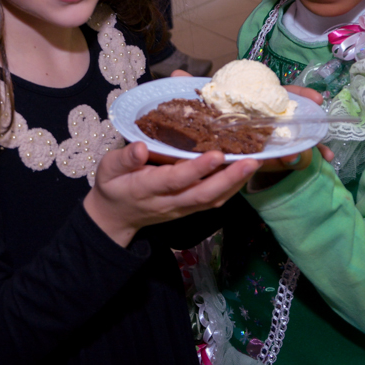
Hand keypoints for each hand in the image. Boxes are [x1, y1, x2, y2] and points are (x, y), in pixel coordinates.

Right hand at [84, 142, 257, 246]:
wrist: (116, 217)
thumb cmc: (113, 186)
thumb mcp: (108, 169)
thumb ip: (124, 159)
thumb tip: (140, 147)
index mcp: (147, 188)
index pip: (175, 180)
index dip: (197, 169)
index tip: (217, 154)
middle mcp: (170, 202)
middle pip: (204, 194)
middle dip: (230, 178)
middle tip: (252, 160)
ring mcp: (182, 208)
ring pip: (214, 199)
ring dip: (237, 183)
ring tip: (256, 162)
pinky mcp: (190, 208)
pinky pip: (214, 200)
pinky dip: (233, 187)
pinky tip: (245, 171)